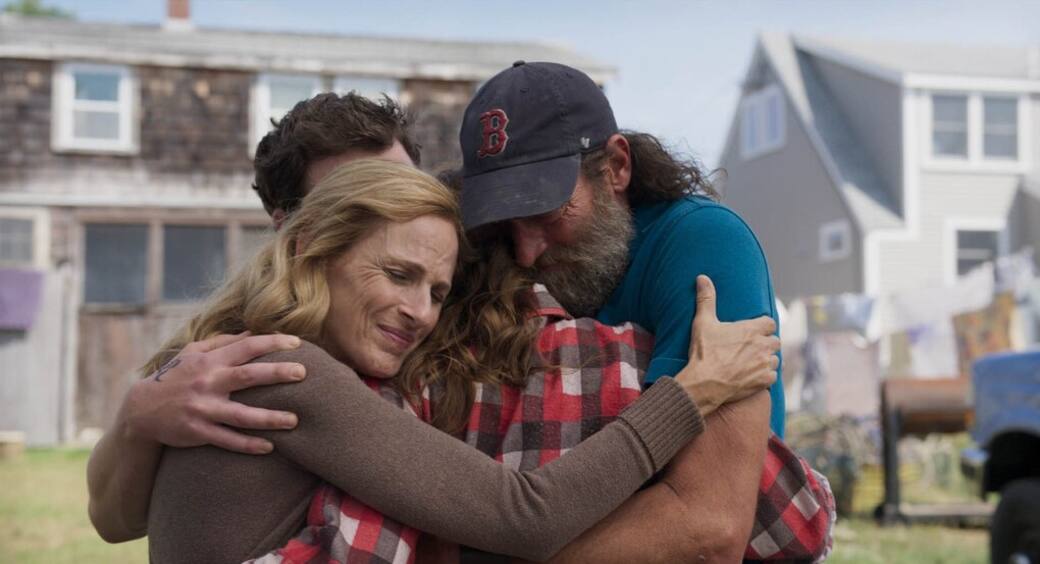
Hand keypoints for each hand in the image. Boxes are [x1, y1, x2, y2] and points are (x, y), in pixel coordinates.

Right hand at [120, 332, 305, 453]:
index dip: (272, 342)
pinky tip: (270, 447)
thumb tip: (252, 332)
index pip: (246, 347)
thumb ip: (222, 342)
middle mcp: (208, 383)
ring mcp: (203, 408)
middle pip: (248, 377)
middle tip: (303, 373)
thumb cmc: (174, 377)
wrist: (141, 410)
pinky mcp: (197, 431)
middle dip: (277, 373)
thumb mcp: (192, 353)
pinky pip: (227, 440)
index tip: (297, 343)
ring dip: (269, 418)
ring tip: (294, 420)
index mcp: (209, 361)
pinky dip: (248, 444)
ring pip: (241, 415)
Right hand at [673, 276, 778, 416]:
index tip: (753, 331)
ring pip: (775, 359)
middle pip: (775, 341)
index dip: (762, 327)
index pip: (770, 323)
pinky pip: (773, 376)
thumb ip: (706, 299)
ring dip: (767, 360)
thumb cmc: (704, 352)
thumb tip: (702, 277)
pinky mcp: (765, 381)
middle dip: (765, 343)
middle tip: (751, 348)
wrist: (704, 384)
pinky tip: (753, 376)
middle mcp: (763, 345)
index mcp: (752, 329)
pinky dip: (765, 376)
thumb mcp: (703, 323)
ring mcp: (765, 364)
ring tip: (752, 363)